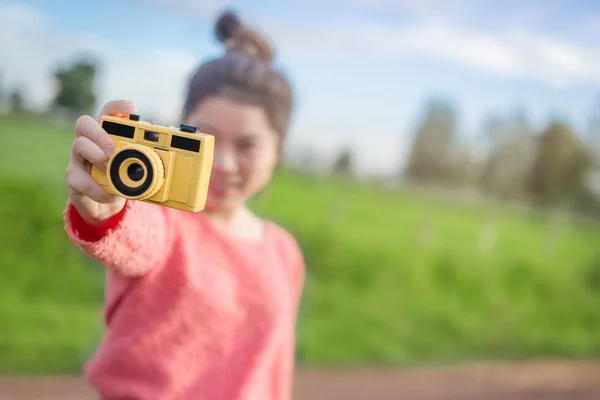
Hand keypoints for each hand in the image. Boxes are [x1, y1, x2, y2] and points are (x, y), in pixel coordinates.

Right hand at [65, 100, 136, 223]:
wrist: (105, 207)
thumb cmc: (121, 182)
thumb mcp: (136, 171)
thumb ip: (145, 162)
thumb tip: (165, 162)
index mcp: (107, 135)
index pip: (108, 113)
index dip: (117, 107)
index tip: (131, 109)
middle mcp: (90, 142)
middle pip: (85, 123)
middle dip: (100, 133)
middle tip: (113, 150)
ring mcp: (78, 159)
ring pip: (78, 145)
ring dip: (96, 156)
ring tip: (108, 169)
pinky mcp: (73, 178)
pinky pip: (78, 178)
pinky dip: (95, 187)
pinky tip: (108, 193)